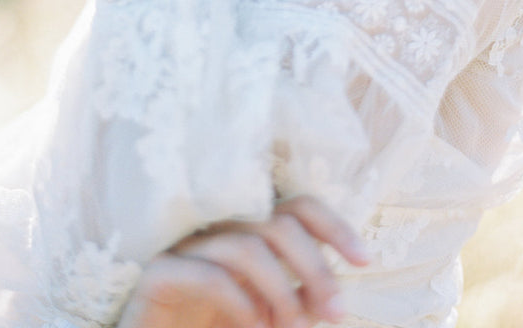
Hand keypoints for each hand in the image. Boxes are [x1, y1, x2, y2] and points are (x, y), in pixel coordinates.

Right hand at [117, 195, 368, 327]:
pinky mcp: (157, 276)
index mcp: (244, 233)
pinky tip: (255, 327)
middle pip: (277, 223)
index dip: (334, 226)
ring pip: (246, 245)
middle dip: (315, 268)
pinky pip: (206, 275)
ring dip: (282, 291)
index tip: (365, 261)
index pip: (295, 206)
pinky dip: (241, 303)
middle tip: (336, 314)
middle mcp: (216, 230)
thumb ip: (293, 302)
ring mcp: (184, 249)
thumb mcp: (264, 317)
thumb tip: (332, 298)